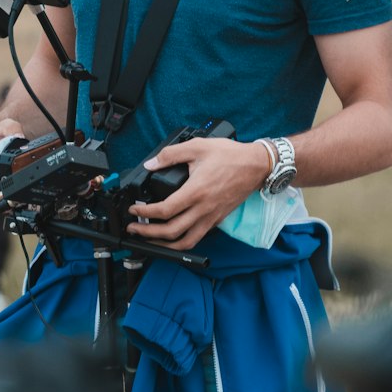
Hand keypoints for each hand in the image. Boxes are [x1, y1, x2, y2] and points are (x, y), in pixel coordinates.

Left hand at [127, 137, 271, 250]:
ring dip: (165, 245)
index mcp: (196, 191)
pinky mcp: (217, 220)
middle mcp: (203, 209)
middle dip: (148, 234)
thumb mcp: (198, 146)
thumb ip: (171, 154)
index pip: (164, 210)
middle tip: (134, 229)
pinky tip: (173, 235)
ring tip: (150, 240)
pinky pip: (197, 237)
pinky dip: (182, 241)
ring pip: (185, 242)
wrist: (257, 166)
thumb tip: (151, 163)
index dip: (145, 213)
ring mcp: (211, 217)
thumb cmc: (230, 156)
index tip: (134, 210)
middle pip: (171, 232)